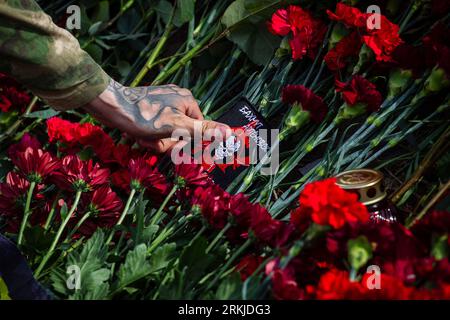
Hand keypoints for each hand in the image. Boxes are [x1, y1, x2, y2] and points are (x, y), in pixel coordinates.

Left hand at [84, 79, 229, 152]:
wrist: (110, 107)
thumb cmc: (144, 116)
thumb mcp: (177, 126)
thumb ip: (205, 131)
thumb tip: (231, 132)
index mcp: (188, 100)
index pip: (197, 130)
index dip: (184, 142)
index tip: (171, 144)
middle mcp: (177, 99)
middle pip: (181, 134)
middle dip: (166, 142)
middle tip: (152, 138)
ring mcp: (162, 103)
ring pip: (166, 134)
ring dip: (154, 141)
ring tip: (142, 135)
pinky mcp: (149, 108)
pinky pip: (155, 129)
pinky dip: (147, 135)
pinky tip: (136, 133)